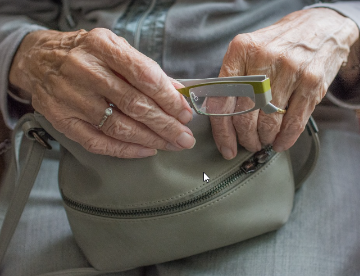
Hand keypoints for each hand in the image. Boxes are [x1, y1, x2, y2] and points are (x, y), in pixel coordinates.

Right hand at [9, 28, 194, 157]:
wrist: (39, 60)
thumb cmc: (87, 54)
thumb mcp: (116, 48)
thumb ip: (146, 69)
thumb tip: (178, 93)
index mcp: (102, 46)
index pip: (144, 76)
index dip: (169, 98)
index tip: (185, 113)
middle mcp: (84, 70)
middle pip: (134, 105)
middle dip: (166, 125)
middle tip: (185, 137)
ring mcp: (70, 97)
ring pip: (119, 127)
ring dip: (151, 139)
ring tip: (171, 144)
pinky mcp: (62, 119)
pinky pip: (98, 142)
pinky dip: (126, 150)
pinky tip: (146, 150)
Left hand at [210, 8, 359, 158]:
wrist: (321, 27)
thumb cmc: (280, 44)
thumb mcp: (251, 49)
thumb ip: (235, 78)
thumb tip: (221, 118)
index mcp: (241, 49)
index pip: (223, 99)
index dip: (222, 131)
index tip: (226, 146)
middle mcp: (264, 58)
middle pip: (245, 115)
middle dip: (246, 138)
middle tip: (248, 144)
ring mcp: (290, 70)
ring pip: (269, 122)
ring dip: (265, 139)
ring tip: (264, 141)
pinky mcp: (311, 82)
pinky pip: (294, 122)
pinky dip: (285, 139)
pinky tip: (280, 143)